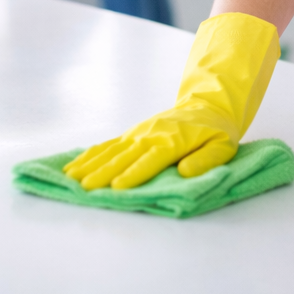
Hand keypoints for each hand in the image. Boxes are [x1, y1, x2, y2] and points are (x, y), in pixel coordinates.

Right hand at [63, 13, 279, 189]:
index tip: (117, 187)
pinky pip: (108, 144)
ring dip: (90, 164)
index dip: (134, 174)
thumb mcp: (222, 147)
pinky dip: (90, 155)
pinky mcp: (132, 134)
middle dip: (103, 172)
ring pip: (111, 150)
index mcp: (172, 141)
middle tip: (85, 188)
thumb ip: (206, 160)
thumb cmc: (216, 131)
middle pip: (124, 156)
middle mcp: (150, 135)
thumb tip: (185, 172)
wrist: (207, 105)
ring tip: (71, 178)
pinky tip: (75, 166)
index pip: (150, 160)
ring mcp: (138, 133)